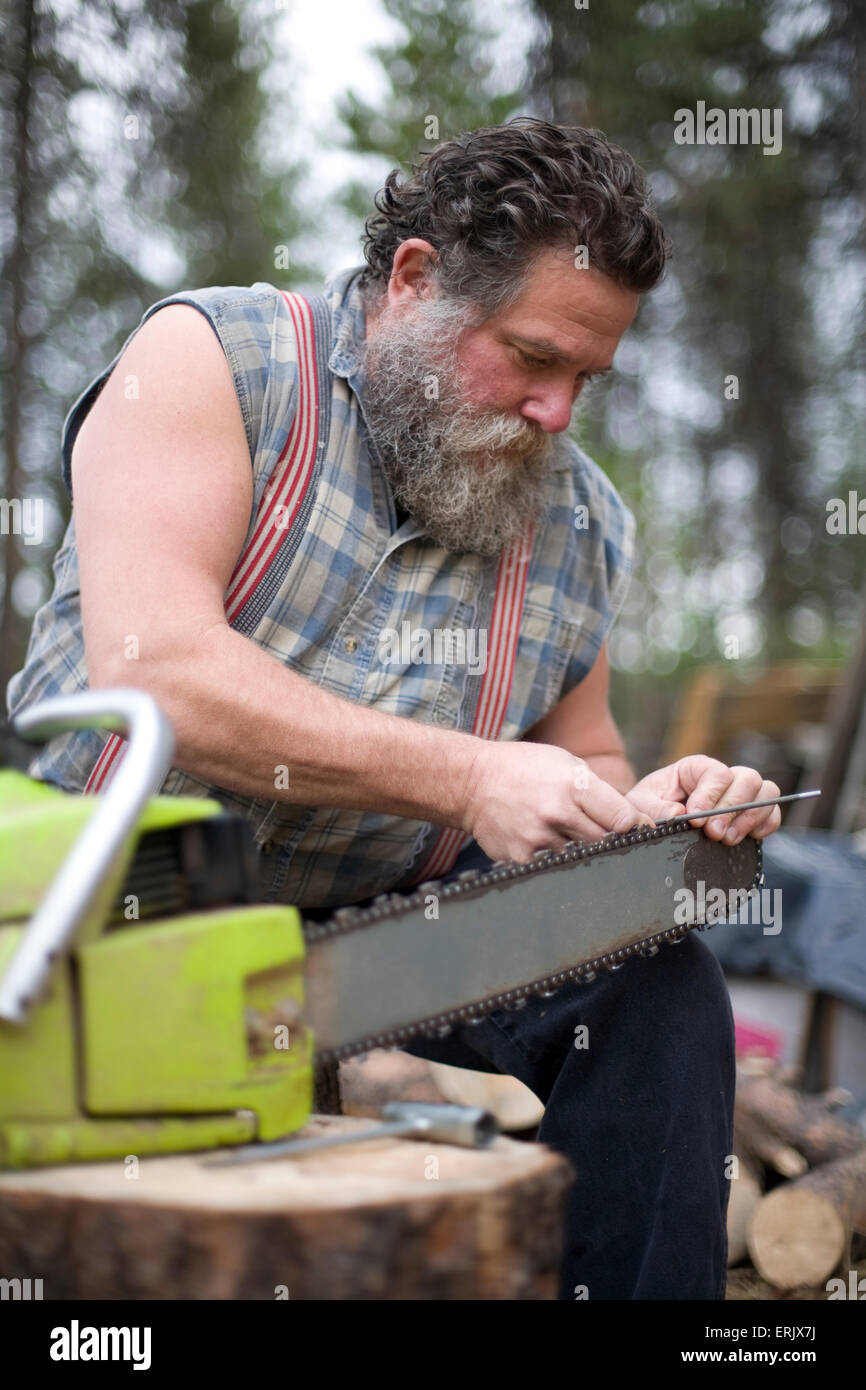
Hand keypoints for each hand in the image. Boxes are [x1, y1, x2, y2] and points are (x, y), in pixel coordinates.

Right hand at [462, 740, 652, 863]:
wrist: (473, 782)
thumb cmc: (524, 769)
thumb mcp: (566, 763)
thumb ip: (599, 792)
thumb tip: (634, 822)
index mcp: (573, 785)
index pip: (623, 819)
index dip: (637, 827)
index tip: (642, 832)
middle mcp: (556, 814)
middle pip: (605, 843)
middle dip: (610, 841)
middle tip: (606, 836)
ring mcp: (538, 840)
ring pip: (580, 858)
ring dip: (581, 851)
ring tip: (564, 833)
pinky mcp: (521, 858)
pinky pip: (553, 867)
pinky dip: (555, 859)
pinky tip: (542, 841)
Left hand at [626, 755, 781, 843]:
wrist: (653, 826)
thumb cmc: (646, 809)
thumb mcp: (641, 805)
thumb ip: (656, 808)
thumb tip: (679, 813)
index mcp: (695, 768)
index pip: (716, 772)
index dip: (710, 794)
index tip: (695, 817)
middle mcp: (721, 778)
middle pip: (747, 779)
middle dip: (732, 808)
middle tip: (714, 833)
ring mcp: (739, 796)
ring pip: (766, 792)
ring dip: (750, 817)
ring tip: (727, 839)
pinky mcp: (749, 816)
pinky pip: (772, 813)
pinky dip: (766, 824)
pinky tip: (748, 838)